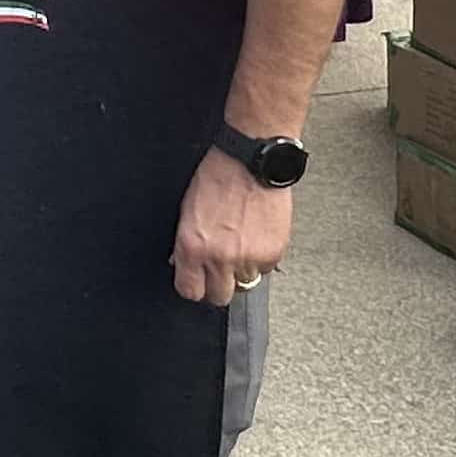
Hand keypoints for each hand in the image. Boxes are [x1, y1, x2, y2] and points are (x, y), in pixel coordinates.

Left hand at [169, 148, 294, 306]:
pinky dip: (262, 258)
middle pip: (219, 297)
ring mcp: (248, 257)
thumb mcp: (187, 210)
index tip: (197, 280)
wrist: (251, 159)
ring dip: (242, 270)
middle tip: (220, 267)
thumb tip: (182, 262)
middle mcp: (220, 257)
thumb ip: (185, 242)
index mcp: (192, 247)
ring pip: (246, 283)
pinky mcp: (273, 252)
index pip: (190, 291)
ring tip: (241, 244)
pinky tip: (257, 236)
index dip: (194, 286)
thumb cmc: (218, 175)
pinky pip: (266, 269)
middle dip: (218, 284)